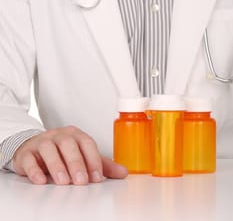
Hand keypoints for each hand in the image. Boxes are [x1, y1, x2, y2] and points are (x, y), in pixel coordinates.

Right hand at [13, 126, 127, 184]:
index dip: (93, 159)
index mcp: (75, 135)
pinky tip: (40, 180)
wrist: (34, 147)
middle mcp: (59, 135)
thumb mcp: (82, 156)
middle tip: (81, 181)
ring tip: (63, 182)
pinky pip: (29, 158)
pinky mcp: (27, 152)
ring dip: (57, 165)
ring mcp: (42, 142)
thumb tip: (123, 172)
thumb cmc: (61, 152)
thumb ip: (101, 164)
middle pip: (68, 144)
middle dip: (76, 163)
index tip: (97, 177)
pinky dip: (34, 169)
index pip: (87, 143)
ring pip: (49, 149)